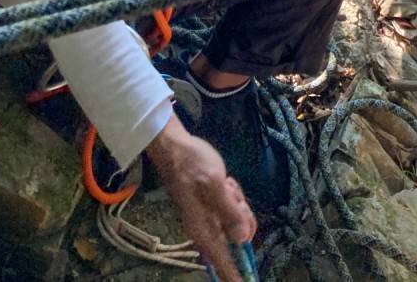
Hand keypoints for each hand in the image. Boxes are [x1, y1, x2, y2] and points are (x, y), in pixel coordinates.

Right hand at [147, 115, 255, 280]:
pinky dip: (232, 195)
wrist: (174, 148)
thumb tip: (242, 239)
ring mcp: (210, 218)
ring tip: (224, 182)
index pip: (223, 261)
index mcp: (204, 230)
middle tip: (229, 190)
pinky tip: (224, 181)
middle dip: (241, 214)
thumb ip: (228, 211)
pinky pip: (232, 208)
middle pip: (238, 237)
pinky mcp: (212, 207)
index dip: (235, 276)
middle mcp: (207, 229)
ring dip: (236, 200)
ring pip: (238, 220)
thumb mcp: (213, 183)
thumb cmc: (191, 165)